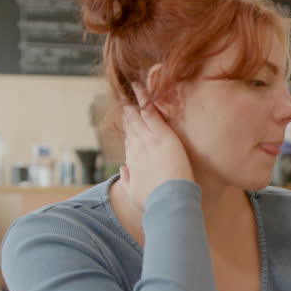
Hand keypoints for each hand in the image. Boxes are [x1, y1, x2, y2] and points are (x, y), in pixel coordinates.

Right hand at [119, 82, 192, 211]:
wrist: (167, 203)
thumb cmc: (155, 203)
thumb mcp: (135, 193)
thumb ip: (127, 180)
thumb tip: (123, 170)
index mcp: (133, 162)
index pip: (129, 140)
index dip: (128, 129)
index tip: (128, 119)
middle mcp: (137, 148)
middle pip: (130, 125)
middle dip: (128, 110)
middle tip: (126, 95)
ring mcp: (148, 140)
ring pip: (137, 116)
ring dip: (134, 100)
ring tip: (132, 86)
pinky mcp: (161, 136)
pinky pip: (150, 112)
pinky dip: (145, 98)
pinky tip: (140, 86)